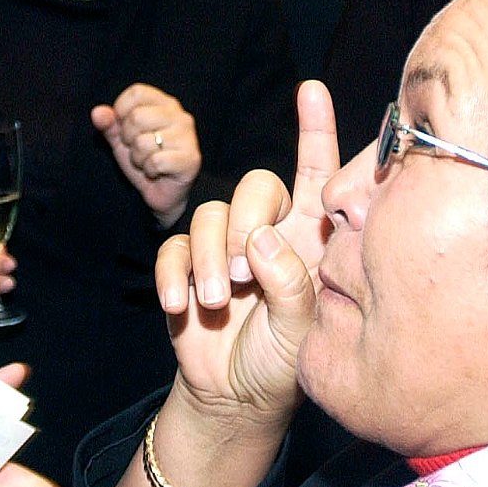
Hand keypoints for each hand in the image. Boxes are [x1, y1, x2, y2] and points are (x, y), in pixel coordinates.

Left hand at [91, 83, 201, 224]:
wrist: (163, 193)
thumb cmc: (144, 160)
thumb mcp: (121, 139)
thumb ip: (109, 124)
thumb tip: (97, 112)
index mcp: (165, 104)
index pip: (137, 92)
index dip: (121, 111)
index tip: (125, 129)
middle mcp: (180, 116)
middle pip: (137, 117)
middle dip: (128, 140)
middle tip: (139, 150)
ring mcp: (188, 137)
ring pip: (143, 142)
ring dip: (138, 158)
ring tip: (148, 162)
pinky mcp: (191, 160)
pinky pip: (155, 162)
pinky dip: (149, 171)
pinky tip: (157, 172)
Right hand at [154, 81, 340, 427]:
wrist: (235, 397)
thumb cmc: (281, 362)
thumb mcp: (302, 329)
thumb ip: (291, 283)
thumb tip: (262, 239)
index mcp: (307, 239)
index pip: (315, 174)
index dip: (314, 130)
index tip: (309, 88)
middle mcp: (268, 232)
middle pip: (256, 186)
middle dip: (244, 223)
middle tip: (239, 277)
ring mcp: (224, 247)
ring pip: (210, 213)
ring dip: (207, 257)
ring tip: (212, 301)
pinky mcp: (185, 265)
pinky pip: (172, 248)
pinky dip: (173, 274)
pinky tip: (180, 305)